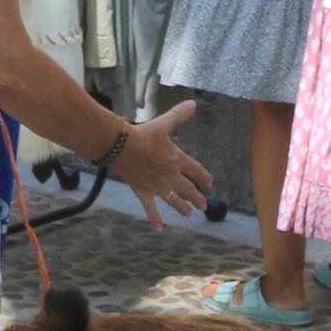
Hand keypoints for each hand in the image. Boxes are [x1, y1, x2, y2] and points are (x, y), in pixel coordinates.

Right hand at [108, 100, 212, 217]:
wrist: (121, 146)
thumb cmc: (143, 134)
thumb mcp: (163, 123)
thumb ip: (179, 115)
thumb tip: (193, 103)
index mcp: (178, 160)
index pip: (197, 171)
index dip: (204, 177)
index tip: (210, 183)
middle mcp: (170, 176)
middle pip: (188, 189)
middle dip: (197, 198)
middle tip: (204, 206)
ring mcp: (157, 186)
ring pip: (174, 201)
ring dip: (182, 208)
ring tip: (188, 215)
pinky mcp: (143, 191)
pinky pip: (150, 208)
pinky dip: (154, 218)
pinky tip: (159, 227)